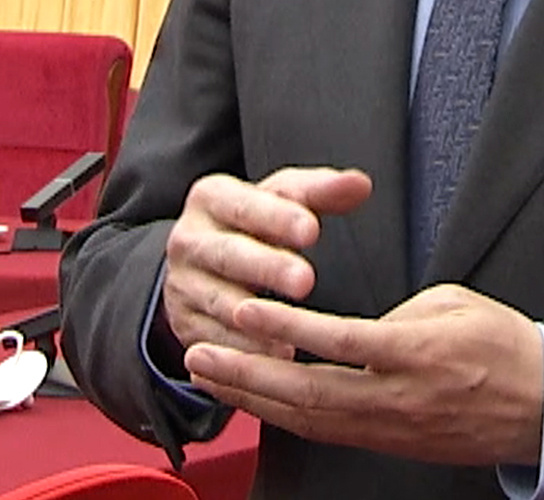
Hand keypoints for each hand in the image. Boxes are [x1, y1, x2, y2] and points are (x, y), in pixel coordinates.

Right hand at [160, 166, 371, 357]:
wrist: (199, 263)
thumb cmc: (251, 226)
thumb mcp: (279, 200)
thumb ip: (319, 193)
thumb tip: (360, 184)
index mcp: (211, 198)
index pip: (244, 204)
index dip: (277, 217)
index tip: (312, 229)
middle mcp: (189, 240)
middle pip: (229, 254)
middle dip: (267, 268)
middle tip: (306, 281)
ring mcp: (183, 285)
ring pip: (219, 302)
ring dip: (256, 320)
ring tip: (293, 333)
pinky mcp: (185, 324)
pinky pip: (214, 341)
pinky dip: (244, 352)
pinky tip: (275, 359)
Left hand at [182, 283, 543, 467]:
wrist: (539, 407)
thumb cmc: (503, 347)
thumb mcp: (456, 304)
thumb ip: (400, 310)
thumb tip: (358, 324)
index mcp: (416, 354)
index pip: (339, 341)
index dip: (287, 328)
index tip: (246, 309)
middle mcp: (396, 398)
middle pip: (307, 390)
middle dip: (246, 371)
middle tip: (200, 352)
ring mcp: (389, 427)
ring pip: (308, 417)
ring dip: (252, 396)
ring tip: (208, 373)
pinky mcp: (387, 441)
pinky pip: (325, 430)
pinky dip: (282, 415)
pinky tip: (253, 399)